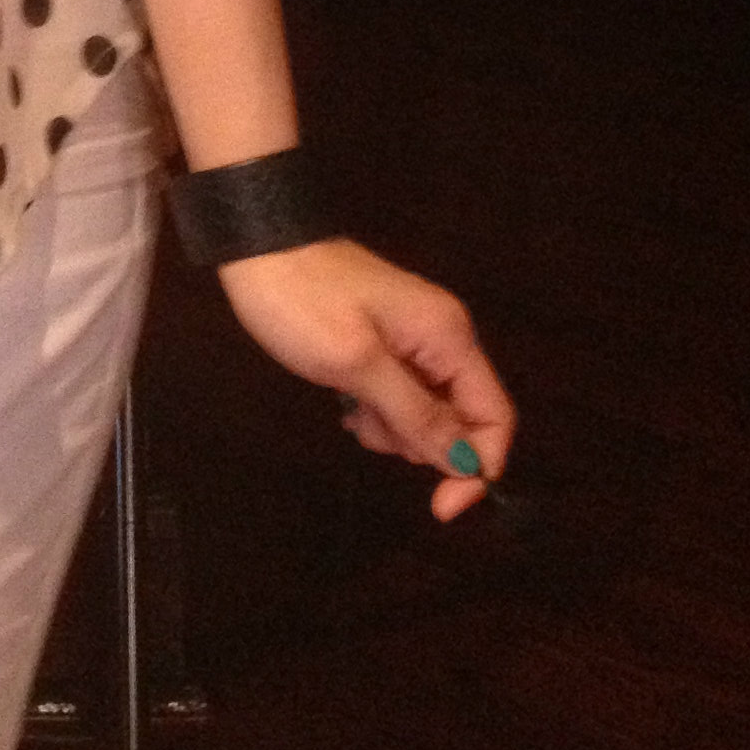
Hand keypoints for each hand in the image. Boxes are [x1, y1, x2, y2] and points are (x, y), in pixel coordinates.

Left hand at [217, 236, 514, 521]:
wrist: (254, 244)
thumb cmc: (302, 301)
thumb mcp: (358, 364)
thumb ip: (416, 415)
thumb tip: (468, 464)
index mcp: (447, 336)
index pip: (495, 416)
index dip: (478, 467)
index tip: (439, 506)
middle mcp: (441, 336)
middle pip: (463, 418)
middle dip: (424, 444)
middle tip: (370, 428)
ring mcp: (412, 337)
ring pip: (429, 411)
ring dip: (395, 428)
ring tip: (351, 409)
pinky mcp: (384, 341)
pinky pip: (401, 393)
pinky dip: (379, 410)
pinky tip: (346, 402)